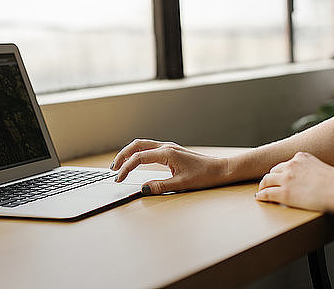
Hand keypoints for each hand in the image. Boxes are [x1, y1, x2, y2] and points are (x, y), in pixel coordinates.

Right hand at [110, 139, 228, 194]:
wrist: (220, 169)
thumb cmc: (204, 176)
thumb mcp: (181, 184)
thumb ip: (160, 186)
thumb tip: (143, 189)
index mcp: (167, 153)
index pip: (139, 158)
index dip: (126, 168)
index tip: (118, 179)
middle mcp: (166, 147)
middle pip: (136, 145)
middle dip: (122, 156)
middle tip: (112, 169)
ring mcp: (168, 147)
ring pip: (142, 144)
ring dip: (129, 152)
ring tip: (119, 164)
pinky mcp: (171, 151)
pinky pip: (149, 147)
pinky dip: (137, 152)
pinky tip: (135, 160)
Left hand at [256, 151, 333, 211]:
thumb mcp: (323, 168)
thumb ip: (313, 170)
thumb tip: (313, 180)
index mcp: (301, 157)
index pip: (286, 164)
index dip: (281, 172)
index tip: (279, 176)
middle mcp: (291, 165)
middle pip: (273, 171)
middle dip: (271, 178)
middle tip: (268, 184)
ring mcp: (286, 178)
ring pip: (266, 180)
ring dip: (263, 186)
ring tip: (262, 192)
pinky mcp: (284, 193)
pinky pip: (266, 193)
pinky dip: (261, 196)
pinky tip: (260, 198)